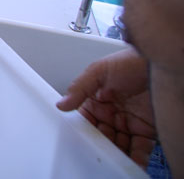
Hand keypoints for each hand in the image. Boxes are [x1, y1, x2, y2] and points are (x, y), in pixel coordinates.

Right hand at [56, 48, 156, 167]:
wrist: (161, 65)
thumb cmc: (132, 61)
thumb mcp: (99, 70)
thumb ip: (79, 87)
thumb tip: (62, 103)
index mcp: (96, 99)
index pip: (84, 119)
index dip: (81, 129)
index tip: (78, 138)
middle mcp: (111, 112)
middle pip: (100, 134)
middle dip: (97, 144)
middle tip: (94, 151)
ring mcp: (129, 122)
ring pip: (117, 144)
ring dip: (114, 153)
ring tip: (109, 159)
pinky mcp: (146, 131)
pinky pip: (138, 149)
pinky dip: (134, 158)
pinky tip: (128, 161)